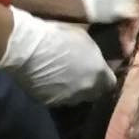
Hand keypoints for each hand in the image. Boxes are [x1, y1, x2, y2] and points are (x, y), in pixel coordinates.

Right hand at [0, 7, 115, 105]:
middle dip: (91, 85)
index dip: (105, 77)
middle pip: (95, 93)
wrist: (27, 47)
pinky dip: (56, 92)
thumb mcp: (84, 37)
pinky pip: (58, 99)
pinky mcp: (49, 103)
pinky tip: (49, 82)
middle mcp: (86, 91)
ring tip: (64, 78)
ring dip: (74, 90)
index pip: (111, 83)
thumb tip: (100, 56)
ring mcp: (68, 99)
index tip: (99, 70)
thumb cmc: (57, 35)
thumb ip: (96, 52)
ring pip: (76, 98)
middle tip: (81, 73)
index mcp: (98, 74)